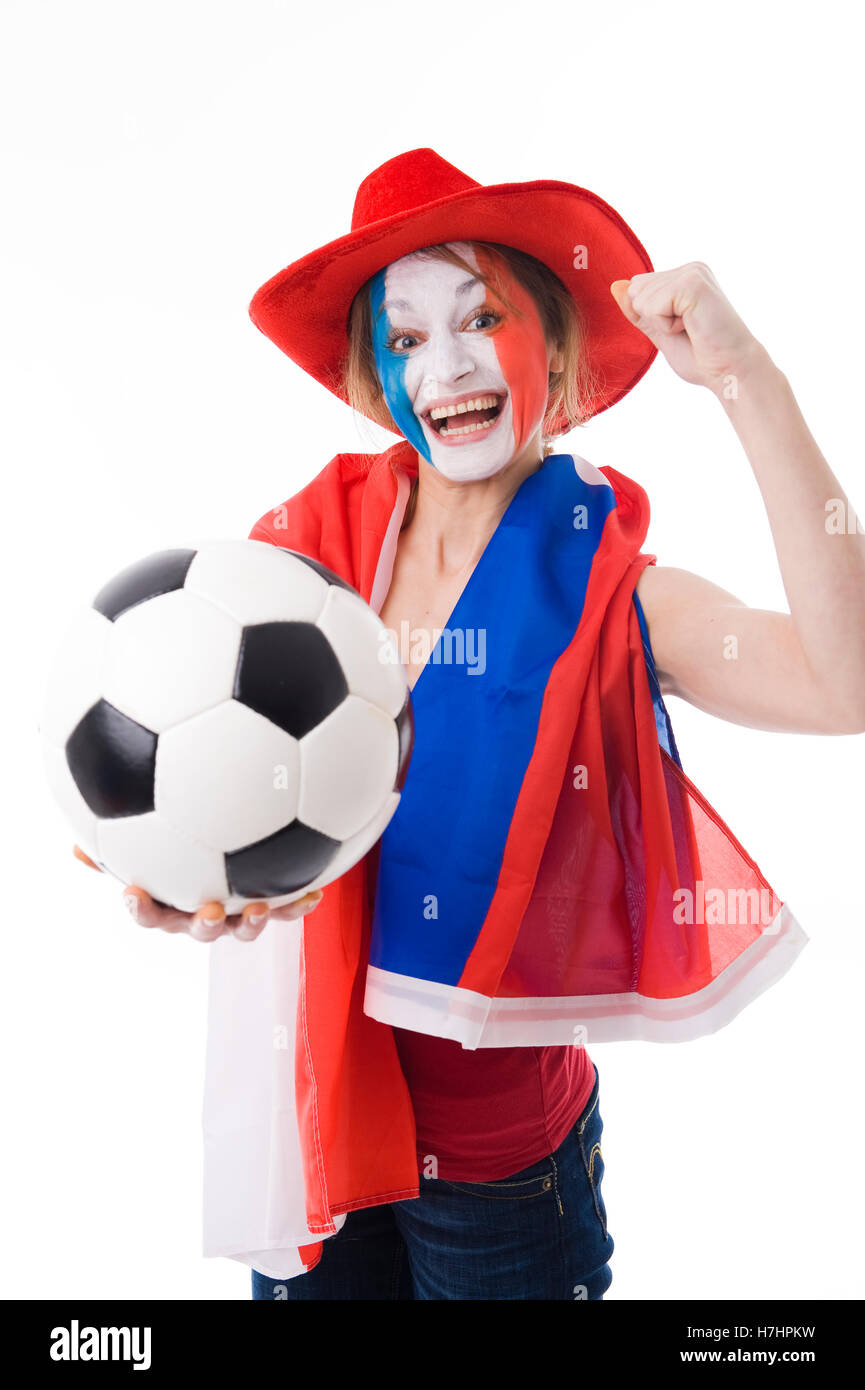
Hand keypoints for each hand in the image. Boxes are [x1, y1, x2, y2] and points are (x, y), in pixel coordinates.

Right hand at [73, 844, 323, 941]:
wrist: (235, 850)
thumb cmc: (178, 849)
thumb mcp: (145, 844)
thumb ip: (114, 848)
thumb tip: (74, 848)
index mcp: (171, 905)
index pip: (149, 913)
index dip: (141, 908)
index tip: (132, 892)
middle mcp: (202, 916)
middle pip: (199, 930)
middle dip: (203, 925)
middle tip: (208, 912)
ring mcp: (237, 915)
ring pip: (244, 929)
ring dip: (252, 922)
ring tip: (261, 909)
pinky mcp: (271, 906)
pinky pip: (286, 909)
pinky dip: (299, 904)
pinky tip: (317, 894)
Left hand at [610, 262, 764, 392]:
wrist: (730, 371)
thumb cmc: (702, 357)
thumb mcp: (660, 332)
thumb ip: (639, 310)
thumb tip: (615, 285)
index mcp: (684, 276)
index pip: (637, 287)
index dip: (649, 316)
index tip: (682, 328)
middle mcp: (690, 269)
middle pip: (635, 289)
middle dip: (653, 319)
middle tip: (687, 330)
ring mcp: (692, 272)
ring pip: (640, 297)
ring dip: (661, 323)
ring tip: (692, 328)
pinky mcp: (692, 283)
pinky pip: (652, 306)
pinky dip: (666, 325)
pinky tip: (692, 327)